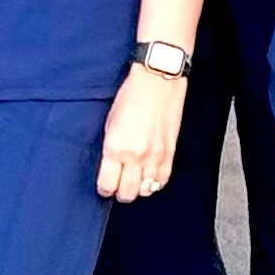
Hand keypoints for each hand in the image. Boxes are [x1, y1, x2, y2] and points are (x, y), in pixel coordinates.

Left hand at [98, 61, 183, 201]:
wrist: (158, 80)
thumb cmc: (131, 96)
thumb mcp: (110, 123)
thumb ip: (110, 148)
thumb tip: (109, 166)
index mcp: (115, 147)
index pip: (108, 184)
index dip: (104, 189)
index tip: (104, 187)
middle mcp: (136, 156)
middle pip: (127, 193)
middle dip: (120, 193)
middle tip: (117, 187)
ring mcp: (155, 156)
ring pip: (146, 190)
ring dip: (138, 189)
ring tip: (134, 181)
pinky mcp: (170, 153)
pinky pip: (163, 180)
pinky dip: (155, 183)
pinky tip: (150, 177)